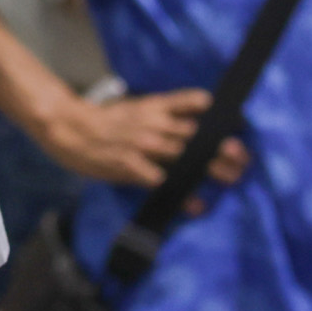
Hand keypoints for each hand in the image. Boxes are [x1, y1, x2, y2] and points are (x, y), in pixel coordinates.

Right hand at [34, 88, 249, 203]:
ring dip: (210, 169)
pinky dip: (181, 194)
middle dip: (222, 149)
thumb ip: (167, 110)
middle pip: (196, 136)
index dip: (218, 118)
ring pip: (185, 156)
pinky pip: (162, 181)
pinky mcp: (132, 166)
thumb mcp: (137, 107)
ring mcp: (144, 145)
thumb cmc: (104, 121)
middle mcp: (154, 124)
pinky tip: (197, 204)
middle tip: (242, 160)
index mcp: (155, 107)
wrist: (70, 129)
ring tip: (231, 179)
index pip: (193, 106)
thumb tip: (203, 109)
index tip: (238, 129)